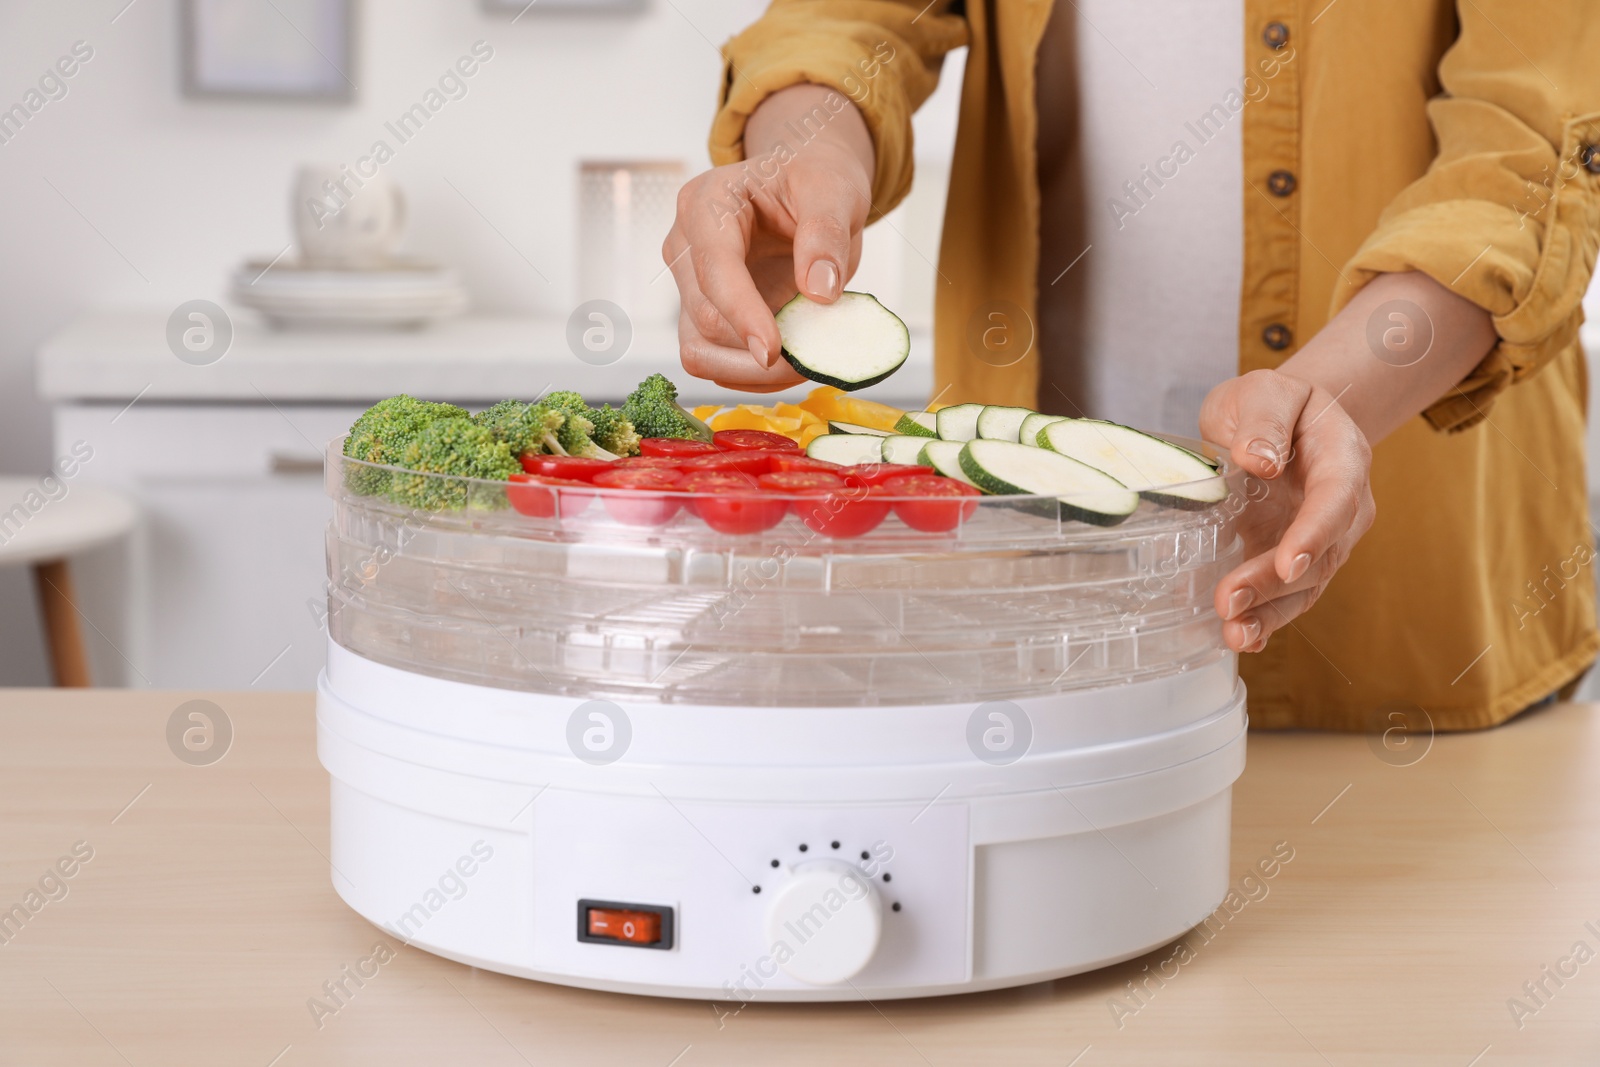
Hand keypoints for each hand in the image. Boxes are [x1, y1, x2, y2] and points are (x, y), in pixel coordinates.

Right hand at [662, 85, 874, 391]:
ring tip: (803, 363)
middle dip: (757, 353)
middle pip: (706, 319)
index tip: (775, 352)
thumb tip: (819, 292)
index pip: (714, 269)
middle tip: (814, 361)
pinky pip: (714, 360)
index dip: (743, 314)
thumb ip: (827, 234)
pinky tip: (788, 363)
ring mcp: (687, 284)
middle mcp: (684, 245)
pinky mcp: (700, 313)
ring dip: (751, 372)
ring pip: (700, 351)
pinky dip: (750, 374)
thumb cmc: (815, 181)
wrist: (806, 189)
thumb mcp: (835, 191)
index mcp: (708, 203)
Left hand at [1201, 369, 1375, 652]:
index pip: (1336, 499)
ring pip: (1306, 585)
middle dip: (1275, 584)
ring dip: (1270, 613)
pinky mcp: (1291, 558)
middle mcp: (1343, 506)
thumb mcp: (1265, 391)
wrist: (1275, 419)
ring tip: (1235, 633)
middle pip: (1321, 553)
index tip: (1287, 563)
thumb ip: (1264, 420)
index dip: (1314, 534)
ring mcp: (1320, 537)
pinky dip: (1264, 618)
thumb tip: (1260, 460)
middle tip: (1231, 600)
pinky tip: (1240, 637)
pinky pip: (1286, 595)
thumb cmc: (1271, 404)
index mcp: (1343, 458)